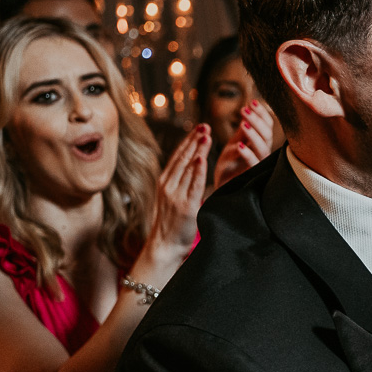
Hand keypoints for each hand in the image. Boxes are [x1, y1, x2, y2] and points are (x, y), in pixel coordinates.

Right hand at [140, 124, 209, 270]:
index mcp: (165, 182)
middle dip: (194, 140)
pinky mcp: (185, 207)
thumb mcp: (174, 199)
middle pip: (183, 158)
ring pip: (188, 168)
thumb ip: (183, 184)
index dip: (189, 141)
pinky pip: (193, 185)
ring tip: (207, 135)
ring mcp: (175, 195)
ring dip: (198, 150)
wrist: (164, 246)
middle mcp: (168, 186)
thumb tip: (195, 167)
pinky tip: (202, 158)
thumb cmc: (173, 225)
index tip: (199, 128)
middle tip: (205, 125)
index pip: (178, 157)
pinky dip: (198, 171)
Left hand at [211, 101, 276, 189]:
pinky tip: (239, 145)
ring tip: (242, 123)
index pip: (267, 126)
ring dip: (253, 134)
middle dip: (257, 120)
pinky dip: (247, 153)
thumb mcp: (235, 143)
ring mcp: (258, 164)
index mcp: (260, 144)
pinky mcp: (250, 175)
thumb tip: (250, 107)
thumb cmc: (229, 167)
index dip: (262, 113)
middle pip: (267, 134)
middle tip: (245, 109)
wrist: (222, 188)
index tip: (252, 101)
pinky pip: (253, 163)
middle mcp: (263, 153)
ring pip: (263, 147)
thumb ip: (243, 130)